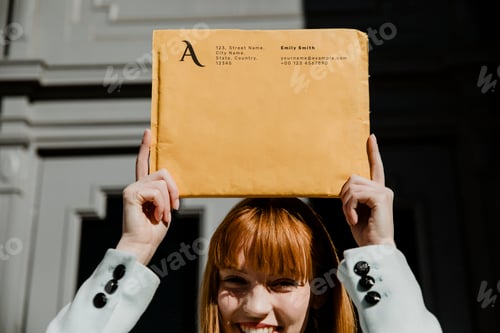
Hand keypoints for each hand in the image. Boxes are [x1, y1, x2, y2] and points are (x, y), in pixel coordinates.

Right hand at [116, 129, 179, 264]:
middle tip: (174, 208)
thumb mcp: (166, 208)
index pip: (144, 163)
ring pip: (162, 182)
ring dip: (168, 202)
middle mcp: (136, 185)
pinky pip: (157, 191)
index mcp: (143, 188)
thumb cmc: (153, 231)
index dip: (146, 147)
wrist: (142, 246)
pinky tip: (157, 217)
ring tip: (163, 216)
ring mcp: (132, 188)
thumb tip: (172, 184)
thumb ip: (166, 193)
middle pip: (163, 172)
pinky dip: (163, 206)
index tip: (148, 132)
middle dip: (174, 190)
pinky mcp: (131, 194)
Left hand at [339, 134, 394, 246]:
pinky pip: (354, 195)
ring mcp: (383, 192)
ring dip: (346, 204)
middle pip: (352, 178)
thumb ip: (353, 197)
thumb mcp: (355, 211)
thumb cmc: (364, 234)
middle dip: (344, 196)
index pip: (375, 168)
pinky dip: (349, 208)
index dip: (372, 152)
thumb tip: (346, 188)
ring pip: (351, 187)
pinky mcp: (380, 197)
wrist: (375, 248)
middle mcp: (383, 189)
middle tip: (348, 213)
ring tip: (352, 218)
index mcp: (378, 192)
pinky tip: (354, 219)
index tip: (370, 137)